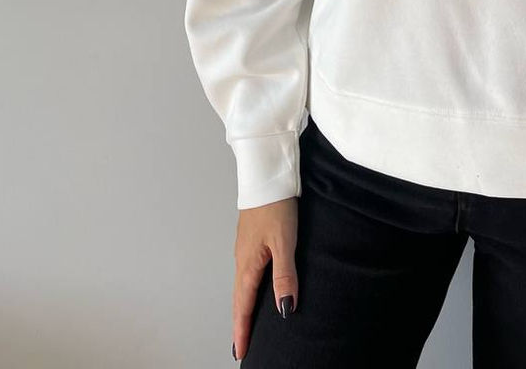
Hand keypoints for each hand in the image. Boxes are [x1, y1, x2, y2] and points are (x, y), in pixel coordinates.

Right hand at [231, 197, 298, 360]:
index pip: (243, 306)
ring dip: (243, 307)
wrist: (266, 174)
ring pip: (243, 285)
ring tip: (247, 324)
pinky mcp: (250, 239)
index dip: (242, 330)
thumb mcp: (285, 242)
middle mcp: (242, 259)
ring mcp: (245, 248)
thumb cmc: (276, 205)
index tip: (241, 352)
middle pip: (239, 299)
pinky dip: (248, 289)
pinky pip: (247, 272)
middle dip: (240, 323)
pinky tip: (255, 289)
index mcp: (248, 264)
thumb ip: (285, 276)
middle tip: (242, 346)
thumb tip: (285, 309)